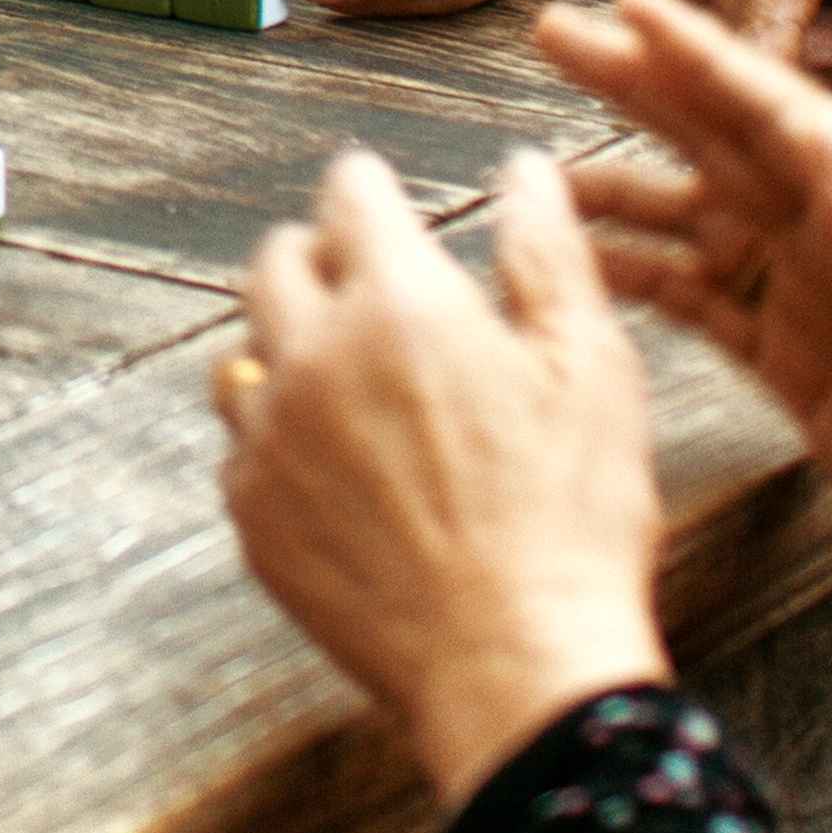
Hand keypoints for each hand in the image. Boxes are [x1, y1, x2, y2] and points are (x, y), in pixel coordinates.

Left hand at [217, 148, 670, 806]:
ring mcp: (270, 439)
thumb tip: (523, 169)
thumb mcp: (590, 364)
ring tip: (334, 367)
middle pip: (276, 263)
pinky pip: (241, 448)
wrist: (515, 663)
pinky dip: (274, 438)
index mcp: (397, 302)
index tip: (374, 187)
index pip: (350, 194)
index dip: (367, 184)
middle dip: (313, 252)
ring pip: (243, 355)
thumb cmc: (570, 517)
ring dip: (282, 345)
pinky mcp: (254, 515)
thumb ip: (546, 251)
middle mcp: (312, 356)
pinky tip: (325, 461)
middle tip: (350, 270)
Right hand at [547, 0, 831, 611]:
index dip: (698, 52)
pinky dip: (643, 283)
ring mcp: (808, 297)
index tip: (630, 6)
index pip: (766, 102)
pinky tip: (588, 270)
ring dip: (622, 192)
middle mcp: (830, 231)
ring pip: (693, 222)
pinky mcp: (794, 365)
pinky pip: (702, 307)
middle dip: (637, 88)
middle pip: (713, 140)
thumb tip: (798, 123)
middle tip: (556, 37)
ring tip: (541, 172)